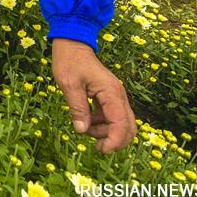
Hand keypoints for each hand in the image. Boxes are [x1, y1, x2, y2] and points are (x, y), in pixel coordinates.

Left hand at [52, 38, 136, 152]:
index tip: (102, 150)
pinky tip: (86, 120)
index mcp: (111, 92)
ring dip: (105, 132)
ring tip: (84, 126)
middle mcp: (118, 96)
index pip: (121, 123)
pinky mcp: (109, 98)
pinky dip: (101, 124)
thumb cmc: (69, 61)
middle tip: (96, 146)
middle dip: (114, 140)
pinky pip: (112, 117)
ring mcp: (115, 97)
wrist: (72, 45)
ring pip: (121, 124)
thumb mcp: (69, 84)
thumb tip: (82, 130)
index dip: (115, 141)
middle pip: (128, 127)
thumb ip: (77, 108)